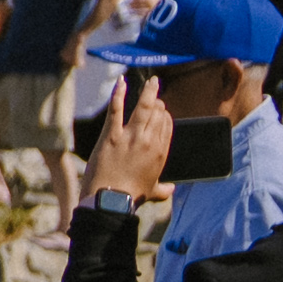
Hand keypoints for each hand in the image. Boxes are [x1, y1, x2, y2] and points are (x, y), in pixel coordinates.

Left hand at [82, 76, 174, 205]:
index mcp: (160, 152)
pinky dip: (119, 94)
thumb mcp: (153, 191)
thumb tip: (171, 190)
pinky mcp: (111, 135)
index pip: (167, 125)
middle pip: (158, 114)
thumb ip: (164, 189)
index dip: (165, 115)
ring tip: (153, 81)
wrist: (111, 200)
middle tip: (155, 94)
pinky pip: (116, 109)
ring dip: (149, 92)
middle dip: (158, 102)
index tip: (161, 111)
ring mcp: (130, 136)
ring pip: (143, 107)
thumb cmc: (131, 197)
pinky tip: (122, 82)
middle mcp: (149, 141)